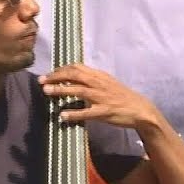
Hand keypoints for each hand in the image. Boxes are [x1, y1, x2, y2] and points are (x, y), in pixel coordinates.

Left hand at [40, 64, 158, 130]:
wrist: (140, 109)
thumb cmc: (122, 97)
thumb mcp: (108, 83)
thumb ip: (93, 80)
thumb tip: (75, 78)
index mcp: (100, 76)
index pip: (77, 67)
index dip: (61, 69)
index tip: (50, 74)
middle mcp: (99, 84)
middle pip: (75, 75)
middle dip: (56, 76)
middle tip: (42, 80)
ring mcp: (102, 97)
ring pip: (78, 90)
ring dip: (60, 90)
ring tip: (47, 92)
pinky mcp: (104, 111)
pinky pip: (86, 112)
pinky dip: (73, 113)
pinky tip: (62, 116)